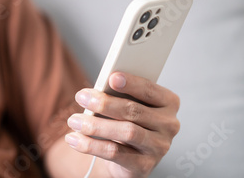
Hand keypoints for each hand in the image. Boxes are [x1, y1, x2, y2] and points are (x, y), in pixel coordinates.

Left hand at [65, 72, 180, 177]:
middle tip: (81, 97)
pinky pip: (115, 153)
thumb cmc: (125, 119)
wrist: (127, 156)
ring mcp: (159, 147)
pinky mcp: (144, 166)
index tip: (111, 77)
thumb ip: (117, 95)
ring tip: (74, 121)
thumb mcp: (125, 104)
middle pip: (134, 111)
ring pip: (126, 132)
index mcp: (168, 103)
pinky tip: (74, 139)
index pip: (150, 90)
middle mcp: (169, 125)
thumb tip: (96, 91)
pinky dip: (91, 145)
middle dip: (104, 103)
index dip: (131, 83)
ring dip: (96, 125)